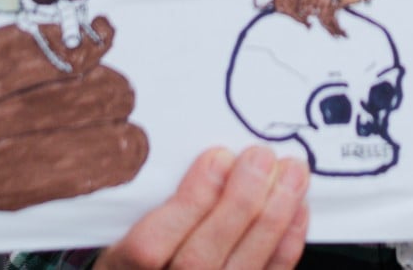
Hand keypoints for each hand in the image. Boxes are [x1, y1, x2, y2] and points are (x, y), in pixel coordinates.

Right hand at [97, 146, 309, 269]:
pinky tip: (298, 207)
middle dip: (239, 202)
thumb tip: (208, 154)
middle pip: (200, 259)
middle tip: (261, 158)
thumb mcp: (114, 226)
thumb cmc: (130, 254)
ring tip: (291, 173)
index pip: (149, 247)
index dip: (189, 202)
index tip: (217, 158)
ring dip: (273, 216)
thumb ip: (149, 193)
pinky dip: (287, 242)